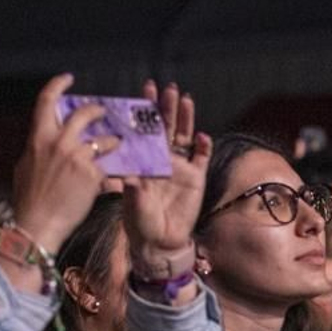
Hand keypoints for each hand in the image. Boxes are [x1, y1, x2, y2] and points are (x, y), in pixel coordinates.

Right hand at [12, 74, 111, 253]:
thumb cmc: (28, 200)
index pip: (45, 102)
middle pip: (83, 114)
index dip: (57, 85)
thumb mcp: (25, 167)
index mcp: (38, 139)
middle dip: (97, 110)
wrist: (37, 225)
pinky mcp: (92, 175)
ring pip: (103, 139)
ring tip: (117, 144)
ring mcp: (76, 158)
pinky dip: (114, 167)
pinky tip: (121, 171)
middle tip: (104, 112)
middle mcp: (58, 143)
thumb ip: (38, 150)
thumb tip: (44, 142)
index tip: (68, 78)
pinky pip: (108, 165)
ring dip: (113, 141)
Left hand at [121, 80, 212, 284]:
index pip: (144, 129)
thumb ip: (131, 190)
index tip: (144, 90)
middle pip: (166, 127)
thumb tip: (128, 177)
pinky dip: (203, 146)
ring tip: (185, 100)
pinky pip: (201, 157)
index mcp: (143, 160)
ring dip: (186, 118)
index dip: (145, 111)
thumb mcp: (130, 204)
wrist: (159, 242)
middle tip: (166, 88)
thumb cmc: (139, 221)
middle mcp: (162, 158)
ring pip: (185, 136)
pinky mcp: (196, 178)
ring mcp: (180, 166)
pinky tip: (203, 137)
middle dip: (166, 107)